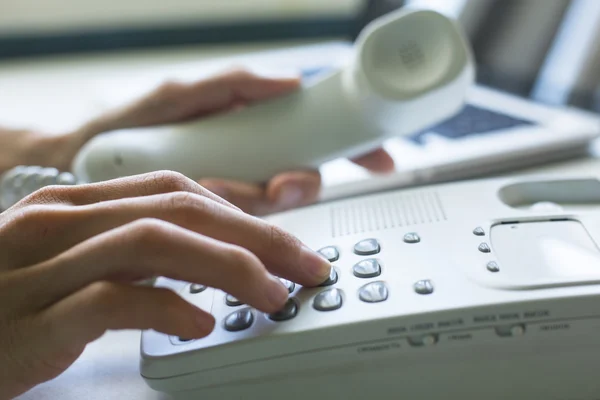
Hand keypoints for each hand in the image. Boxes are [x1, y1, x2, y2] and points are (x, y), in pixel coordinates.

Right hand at [0, 171, 330, 398]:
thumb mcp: (71, 263)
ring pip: (154, 241)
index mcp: (75, 206)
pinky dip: (166, 305)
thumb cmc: (8, 305)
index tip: (286, 244)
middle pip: (180, 208)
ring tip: (271, 296)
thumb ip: (132, 253)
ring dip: (227, 266)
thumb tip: (208, 262)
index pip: (175, 190)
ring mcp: (42, 266)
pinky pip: (112, 300)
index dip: (240, 213)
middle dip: (257, 236)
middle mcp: (60, 222)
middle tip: (305, 266)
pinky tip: (200, 323)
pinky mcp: (30, 318)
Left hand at [69, 69, 395, 214]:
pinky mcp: (210, 218)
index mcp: (253, 133)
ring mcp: (232, 194)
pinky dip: (229, 207)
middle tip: (279, 184)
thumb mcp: (185, 94)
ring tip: (223, 180)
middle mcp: (249, 165)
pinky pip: (236, 219)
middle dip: (300, 186)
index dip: (355, 148)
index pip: (318, 139)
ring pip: (271, 206)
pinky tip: (208, 191)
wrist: (83, 161)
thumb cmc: (131, 123)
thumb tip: (293, 82)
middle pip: (302, 181)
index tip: (382, 159)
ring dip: (258, 198)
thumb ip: (235, 85)